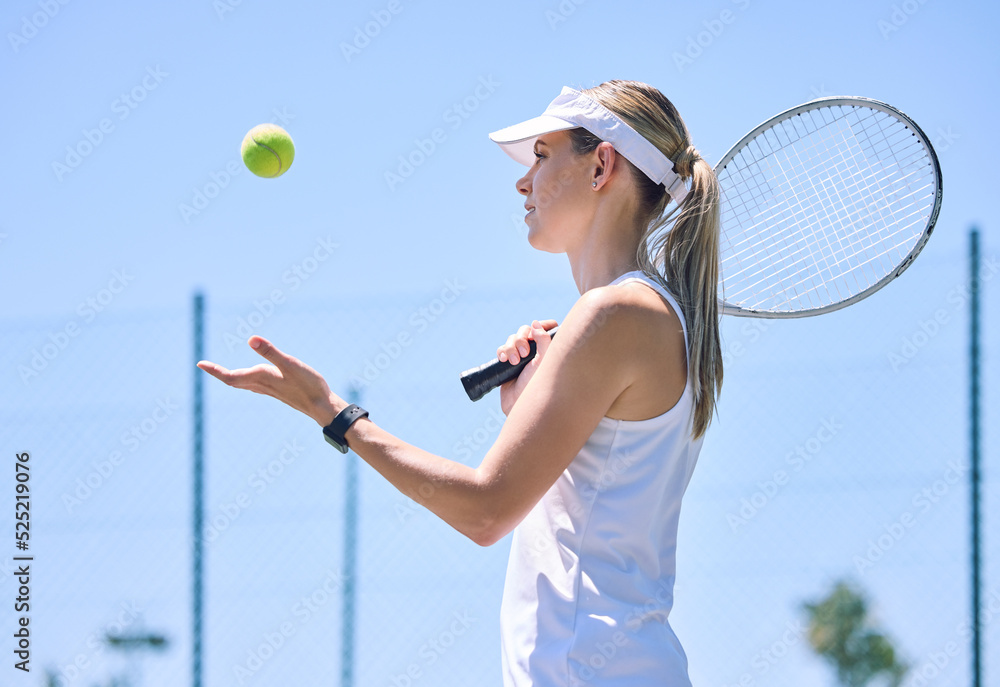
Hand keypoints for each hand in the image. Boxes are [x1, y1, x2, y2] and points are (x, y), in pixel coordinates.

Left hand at [197, 336, 344, 425]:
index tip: (199, 364)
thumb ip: (271, 352)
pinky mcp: (279, 391)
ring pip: (244, 384)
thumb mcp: (291, 364)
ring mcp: (271, 390)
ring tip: (222, 372)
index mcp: (262, 377)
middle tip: (205, 366)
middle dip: (219, 373)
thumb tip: (251, 339)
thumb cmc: (309, 386)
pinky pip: (254, 386)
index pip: (231, 376)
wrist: (323, 408)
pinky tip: (251, 378)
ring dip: (231, 377)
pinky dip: (245, 379)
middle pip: (234, 381)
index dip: (215, 370)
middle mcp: (263, 385)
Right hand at [497, 319, 556, 415]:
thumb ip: (544, 340)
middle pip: (526, 330)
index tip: (537, 332)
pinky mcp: (508, 362)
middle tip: (524, 353)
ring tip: (513, 362)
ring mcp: (521, 356)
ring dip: (511, 346)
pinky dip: (502, 351)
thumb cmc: (539, 386)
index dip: (543, 325)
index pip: (548, 327)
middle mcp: (535, 351)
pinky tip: (504, 360)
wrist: (520, 405)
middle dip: (522, 338)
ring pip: (512, 338)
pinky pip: (502, 348)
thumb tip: (536, 323)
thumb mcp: (544, 362)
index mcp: (549, 349)